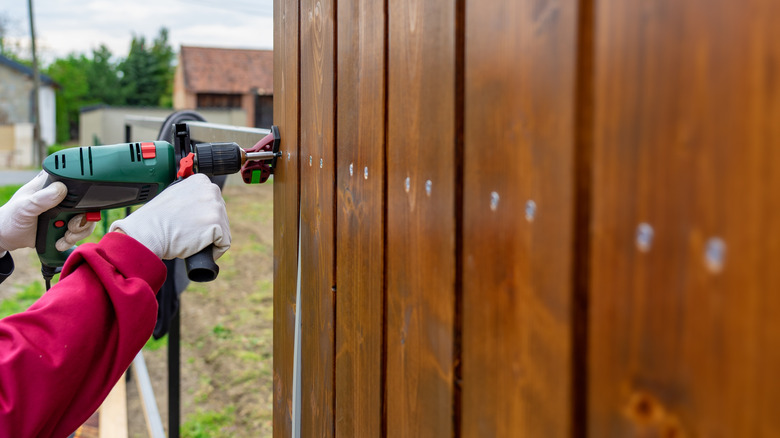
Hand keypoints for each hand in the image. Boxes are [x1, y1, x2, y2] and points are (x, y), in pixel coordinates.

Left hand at [0, 171, 93, 254]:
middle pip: (87, 203)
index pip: (75, 180)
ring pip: (86, 219)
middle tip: (70, 227)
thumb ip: (41, 199)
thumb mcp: (24, 207)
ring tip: (65, 238)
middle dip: (82, 219)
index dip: (83, 192)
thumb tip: (61, 189)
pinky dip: (74, 239)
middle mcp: (61, 195)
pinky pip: (81, 231)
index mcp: (50, 184)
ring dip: (78, 232)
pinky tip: (60, 242)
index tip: (76, 207)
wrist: (9, 237)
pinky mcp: (67, 224)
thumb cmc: (12, 218)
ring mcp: (66, 211)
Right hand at [109, 174, 230, 259]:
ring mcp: (215, 207)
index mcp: (200, 181)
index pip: (213, 202)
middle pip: (221, 215)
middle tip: (190, 233)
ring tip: (191, 241)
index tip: (192, 223)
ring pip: (223, 230)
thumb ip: (191, 196)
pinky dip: (214, 251)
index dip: (203, 217)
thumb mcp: (175, 196)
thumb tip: (200, 204)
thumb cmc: (156, 219)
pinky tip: (198, 249)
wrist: (148, 232)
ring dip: (211, 239)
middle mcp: (211, 190)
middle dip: (209, 228)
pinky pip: (223, 243)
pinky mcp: (217, 224)